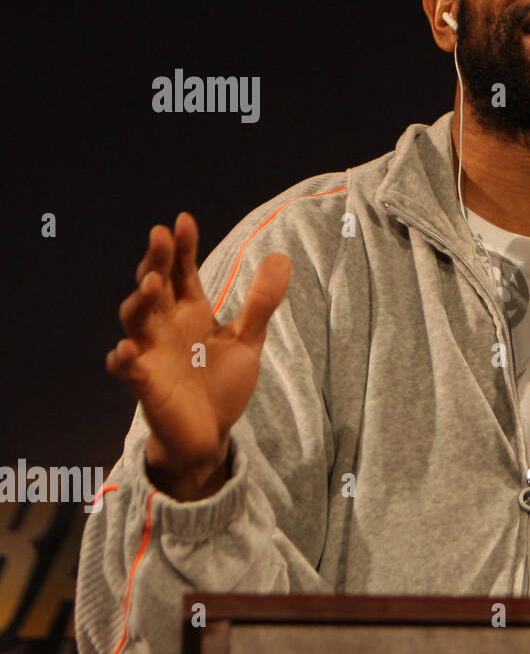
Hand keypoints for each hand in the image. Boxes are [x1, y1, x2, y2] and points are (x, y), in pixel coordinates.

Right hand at [106, 212, 290, 499]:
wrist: (211, 432)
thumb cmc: (221, 382)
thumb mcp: (247, 339)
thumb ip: (261, 302)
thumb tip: (280, 256)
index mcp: (189, 311)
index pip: (182, 271)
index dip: (182, 247)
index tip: (184, 220)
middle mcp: (165, 326)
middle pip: (154, 286)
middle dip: (156, 261)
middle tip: (160, 234)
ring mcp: (152, 354)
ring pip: (136, 320)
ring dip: (141, 300)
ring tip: (152, 282)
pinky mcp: (146, 385)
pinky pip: (127, 370)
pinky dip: (124, 359)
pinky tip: (128, 348)